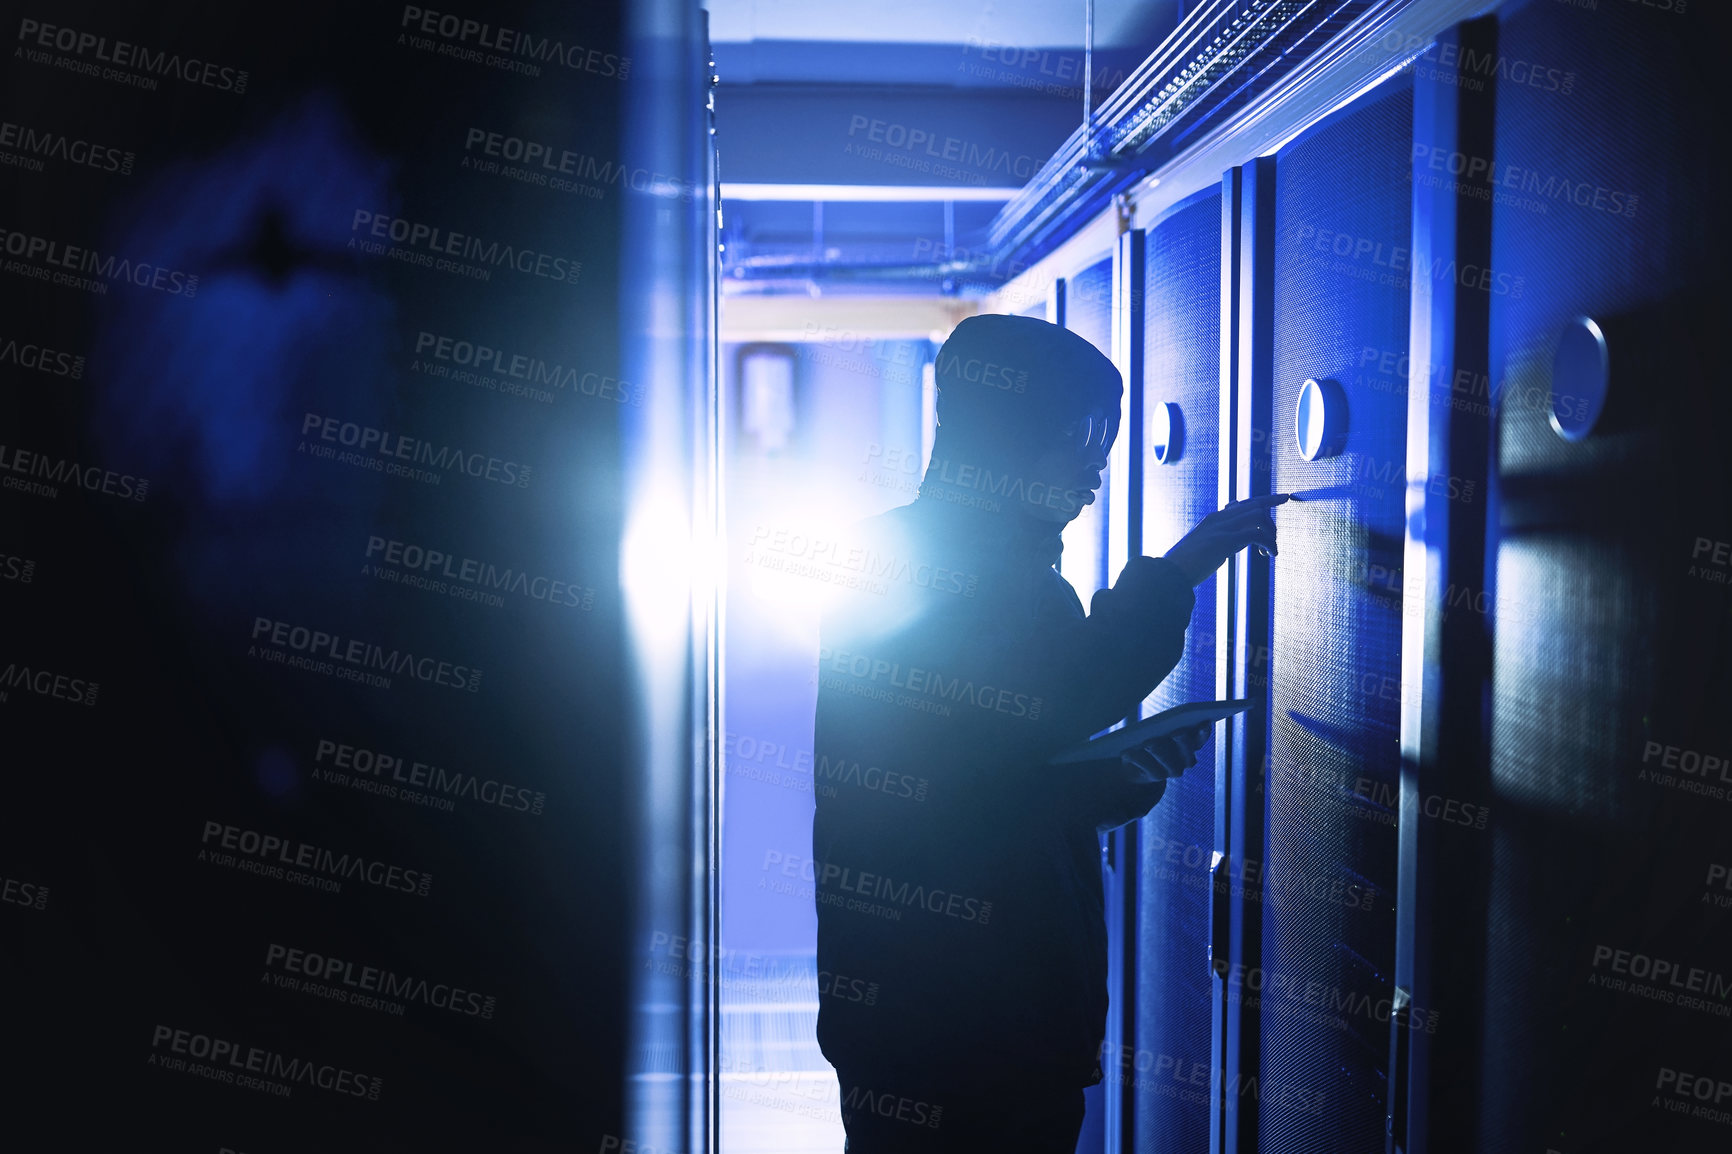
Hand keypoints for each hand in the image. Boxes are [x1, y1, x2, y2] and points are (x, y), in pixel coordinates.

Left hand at [1121, 722, 1212, 780]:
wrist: (1138, 764)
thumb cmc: (1152, 738)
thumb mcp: (1160, 730)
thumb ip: (1165, 724)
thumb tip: (1162, 721)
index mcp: (1191, 745)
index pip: (1200, 739)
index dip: (1204, 732)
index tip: (1204, 722)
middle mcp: (1185, 760)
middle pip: (1186, 751)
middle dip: (1182, 742)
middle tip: (1177, 733)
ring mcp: (1172, 770)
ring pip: (1167, 761)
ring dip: (1158, 752)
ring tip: (1149, 744)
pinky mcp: (1155, 777)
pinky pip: (1147, 768)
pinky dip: (1137, 759)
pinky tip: (1128, 753)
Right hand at [1164, 493, 1290, 587]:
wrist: (1170, 573)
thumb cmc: (1185, 566)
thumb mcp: (1204, 547)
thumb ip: (1220, 540)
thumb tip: (1235, 542)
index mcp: (1213, 519)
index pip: (1244, 503)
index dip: (1266, 500)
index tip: (1283, 498)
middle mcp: (1218, 518)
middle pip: (1256, 505)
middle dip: (1271, 521)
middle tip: (1273, 543)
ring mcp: (1221, 528)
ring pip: (1259, 516)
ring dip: (1271, 534)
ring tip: (1269, 552)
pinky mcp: (1224, 540)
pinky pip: (1256, 534)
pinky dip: (1269, 543)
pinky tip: (1269, 554)